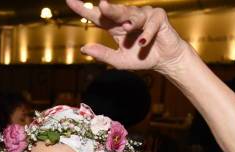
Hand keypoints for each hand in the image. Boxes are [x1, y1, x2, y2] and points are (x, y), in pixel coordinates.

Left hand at [66, 0, 188, 72]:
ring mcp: (143, 15)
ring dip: (131, 21)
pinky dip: (147, 33)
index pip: (97, 16)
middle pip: (114, 11)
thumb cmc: (142, 58)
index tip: (69, 0)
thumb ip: (103, 54)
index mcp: (115, 26)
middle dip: (109, 8)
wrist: (165, 61)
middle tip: (102, 5)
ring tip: (128, 28)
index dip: (83, 9)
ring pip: (133, 15)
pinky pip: (151, 22)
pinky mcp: (158, 16)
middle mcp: (127, 17)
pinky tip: (142, 42)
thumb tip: (83, 49)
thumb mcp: (119, 60)